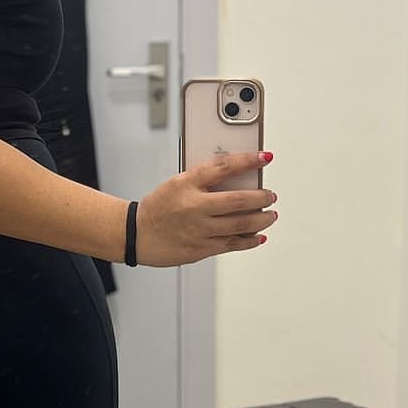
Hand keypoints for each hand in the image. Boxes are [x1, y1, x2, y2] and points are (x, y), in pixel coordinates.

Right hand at [134, 152, 276, 267]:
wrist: (136, 235)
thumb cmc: (158, 208)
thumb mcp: (177, 184)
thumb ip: (204, 180)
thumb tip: (236, 177)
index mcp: (187, 184)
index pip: (224, 167)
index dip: (248, 160)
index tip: (264, 158)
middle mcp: (195, 207)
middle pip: (239, 200)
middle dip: (262, 197)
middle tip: (270, 195)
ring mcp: (199, 230)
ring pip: (241, 224)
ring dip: (262, 219)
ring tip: (269, 215)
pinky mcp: (202, 249)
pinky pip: (232, 244)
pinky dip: (250, 240)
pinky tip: (258, 236)